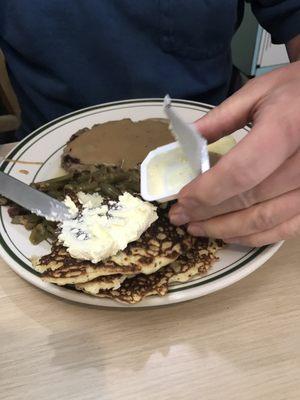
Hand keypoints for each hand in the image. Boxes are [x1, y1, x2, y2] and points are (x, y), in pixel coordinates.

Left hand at [169, 61, 299, 245]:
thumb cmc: (296, 91)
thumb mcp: (259, 92)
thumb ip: (221, 118)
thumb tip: (186, 142)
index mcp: (287, 129)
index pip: (240, 172)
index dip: (207, 191)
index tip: (182, 199)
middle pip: (248, 199)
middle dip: (207, 212)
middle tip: (179, 217)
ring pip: (264, 220)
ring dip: (225, 229)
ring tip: (196, 228)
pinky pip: (284, 229)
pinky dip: (253, 236)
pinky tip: (228, 234)